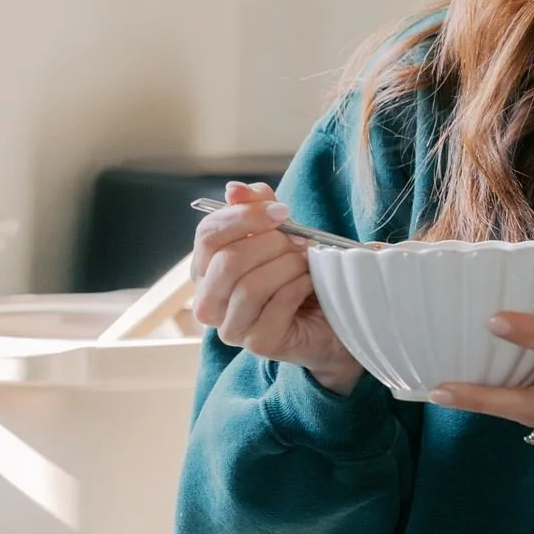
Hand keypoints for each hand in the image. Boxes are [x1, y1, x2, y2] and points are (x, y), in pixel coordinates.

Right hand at [192, 182, 363, 394]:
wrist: (328, 319)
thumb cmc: (294, 273)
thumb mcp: (276, 231)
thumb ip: (255, 207)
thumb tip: (234, 189)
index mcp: (205, 271)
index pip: (207, 235)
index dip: (244, 217)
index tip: (281, 211)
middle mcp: (209, 302)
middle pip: (228, 261)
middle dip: (271, 244)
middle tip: (300, 241)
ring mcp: (231, 328)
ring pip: (250, 286)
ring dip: (287, 266)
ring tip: (305, 263)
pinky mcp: (258, 343)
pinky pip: (277, 304)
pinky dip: (299, 286)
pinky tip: (309, 283)